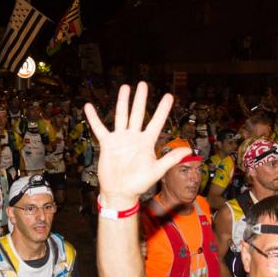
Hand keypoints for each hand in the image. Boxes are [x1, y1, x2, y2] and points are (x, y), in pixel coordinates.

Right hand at [83, 83, 189, 206]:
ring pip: (121, 116)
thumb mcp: (157, 170)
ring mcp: (120, 139)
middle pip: (138, 113)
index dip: (162, 109)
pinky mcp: (107, 143)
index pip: (156, 122)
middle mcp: (134, 137)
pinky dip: (93, 118)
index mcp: (147, 142)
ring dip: (123, 101)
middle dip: (141, 99)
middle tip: (143, 84)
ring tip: (125, 87)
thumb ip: (171, 158)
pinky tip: (88, 106)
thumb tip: (188, 150)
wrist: (120, 192)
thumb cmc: (139, 183)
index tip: (169, 96)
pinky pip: (99, 128)